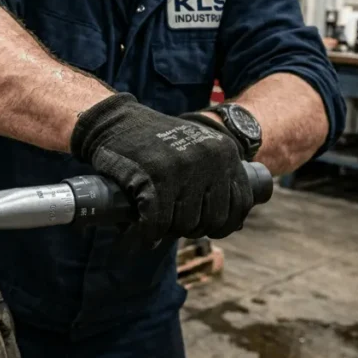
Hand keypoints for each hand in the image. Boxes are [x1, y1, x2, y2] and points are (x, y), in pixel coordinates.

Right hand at [71, 93, 252, 241]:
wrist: (115, 122)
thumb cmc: (155, 142)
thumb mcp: (197, 148)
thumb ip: (216, 177)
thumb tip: (235, 226)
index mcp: (226, 152)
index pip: (241, 203)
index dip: (224, 223)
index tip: (206, 227)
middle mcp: (211, 159)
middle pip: (214, 219)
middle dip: (194, 229)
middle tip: (175, 225)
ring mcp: (183, 168)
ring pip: (186, 224)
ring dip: (169, 231)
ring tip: (157, 225)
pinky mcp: (155, 178)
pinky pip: (158, 223)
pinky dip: (147, 234)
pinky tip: (142, 233)